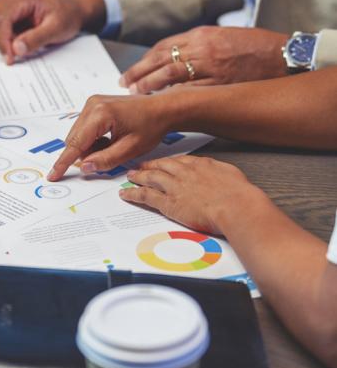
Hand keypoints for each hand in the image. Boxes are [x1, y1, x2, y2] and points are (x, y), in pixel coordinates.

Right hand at [0, 0, 105, 64]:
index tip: (10, 60)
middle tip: (24, 49)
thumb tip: (16, 49)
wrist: (72, 9)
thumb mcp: (56, 29)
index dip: (3, 43)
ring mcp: (6, 0)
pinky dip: (8, 36)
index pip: (1, 21)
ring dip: (7, 39)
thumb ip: (36, 39)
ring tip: (27, 38)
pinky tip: (24, 35)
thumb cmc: (67, 15)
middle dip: (5, 42)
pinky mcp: (5, 8)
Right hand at [48, 93, 174, 180]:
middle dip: (85, 154)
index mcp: (100, 114)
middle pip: (74, 139)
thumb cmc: (150, 126)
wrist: (161, 109)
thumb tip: (85, 167)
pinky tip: (110, 139)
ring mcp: (92, 103)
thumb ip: (106, 160)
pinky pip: (84, 128)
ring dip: (90, 147)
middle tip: (108, 157)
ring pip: (78, 135)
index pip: (76, 144)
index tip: (53, 175)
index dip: (63, 162)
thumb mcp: (130, 149)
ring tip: (113, 145)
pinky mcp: (94, 105)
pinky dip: (93, 139)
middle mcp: (92, 105)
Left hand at [120, 26, 288, 93]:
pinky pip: (189, 89)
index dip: (144, 60)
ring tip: (136, 92)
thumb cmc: (251, 46)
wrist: (280, 55)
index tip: (131, 71)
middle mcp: (201, 48)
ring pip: (170, 74)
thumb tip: (171, 57)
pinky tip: (159, 101)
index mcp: (199, 35)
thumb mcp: (220, 36)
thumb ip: (195, 45)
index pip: (162, 47)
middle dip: (139, 72)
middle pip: (160, 59)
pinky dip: (172, 95)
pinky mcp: (219, 82)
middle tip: (125, 82)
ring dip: (149, 84)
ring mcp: (209, 65)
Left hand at [120, 156, 269, 234]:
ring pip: (150, 178)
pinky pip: (146, 196)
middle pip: (161, 166)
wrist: (237, 206)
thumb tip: (220, 174)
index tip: (162, 163)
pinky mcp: (169, 203)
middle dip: (149, 166)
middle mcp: (184, 172)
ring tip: (130, 176)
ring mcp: (175, 186)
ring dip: (138, 176)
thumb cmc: (240, 195)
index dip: (167, 162)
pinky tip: (126, 194)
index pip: (179, 161)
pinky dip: (134, 194)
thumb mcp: (231, 174)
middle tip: (139, 166)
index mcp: (200, 165)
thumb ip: (220, 173)